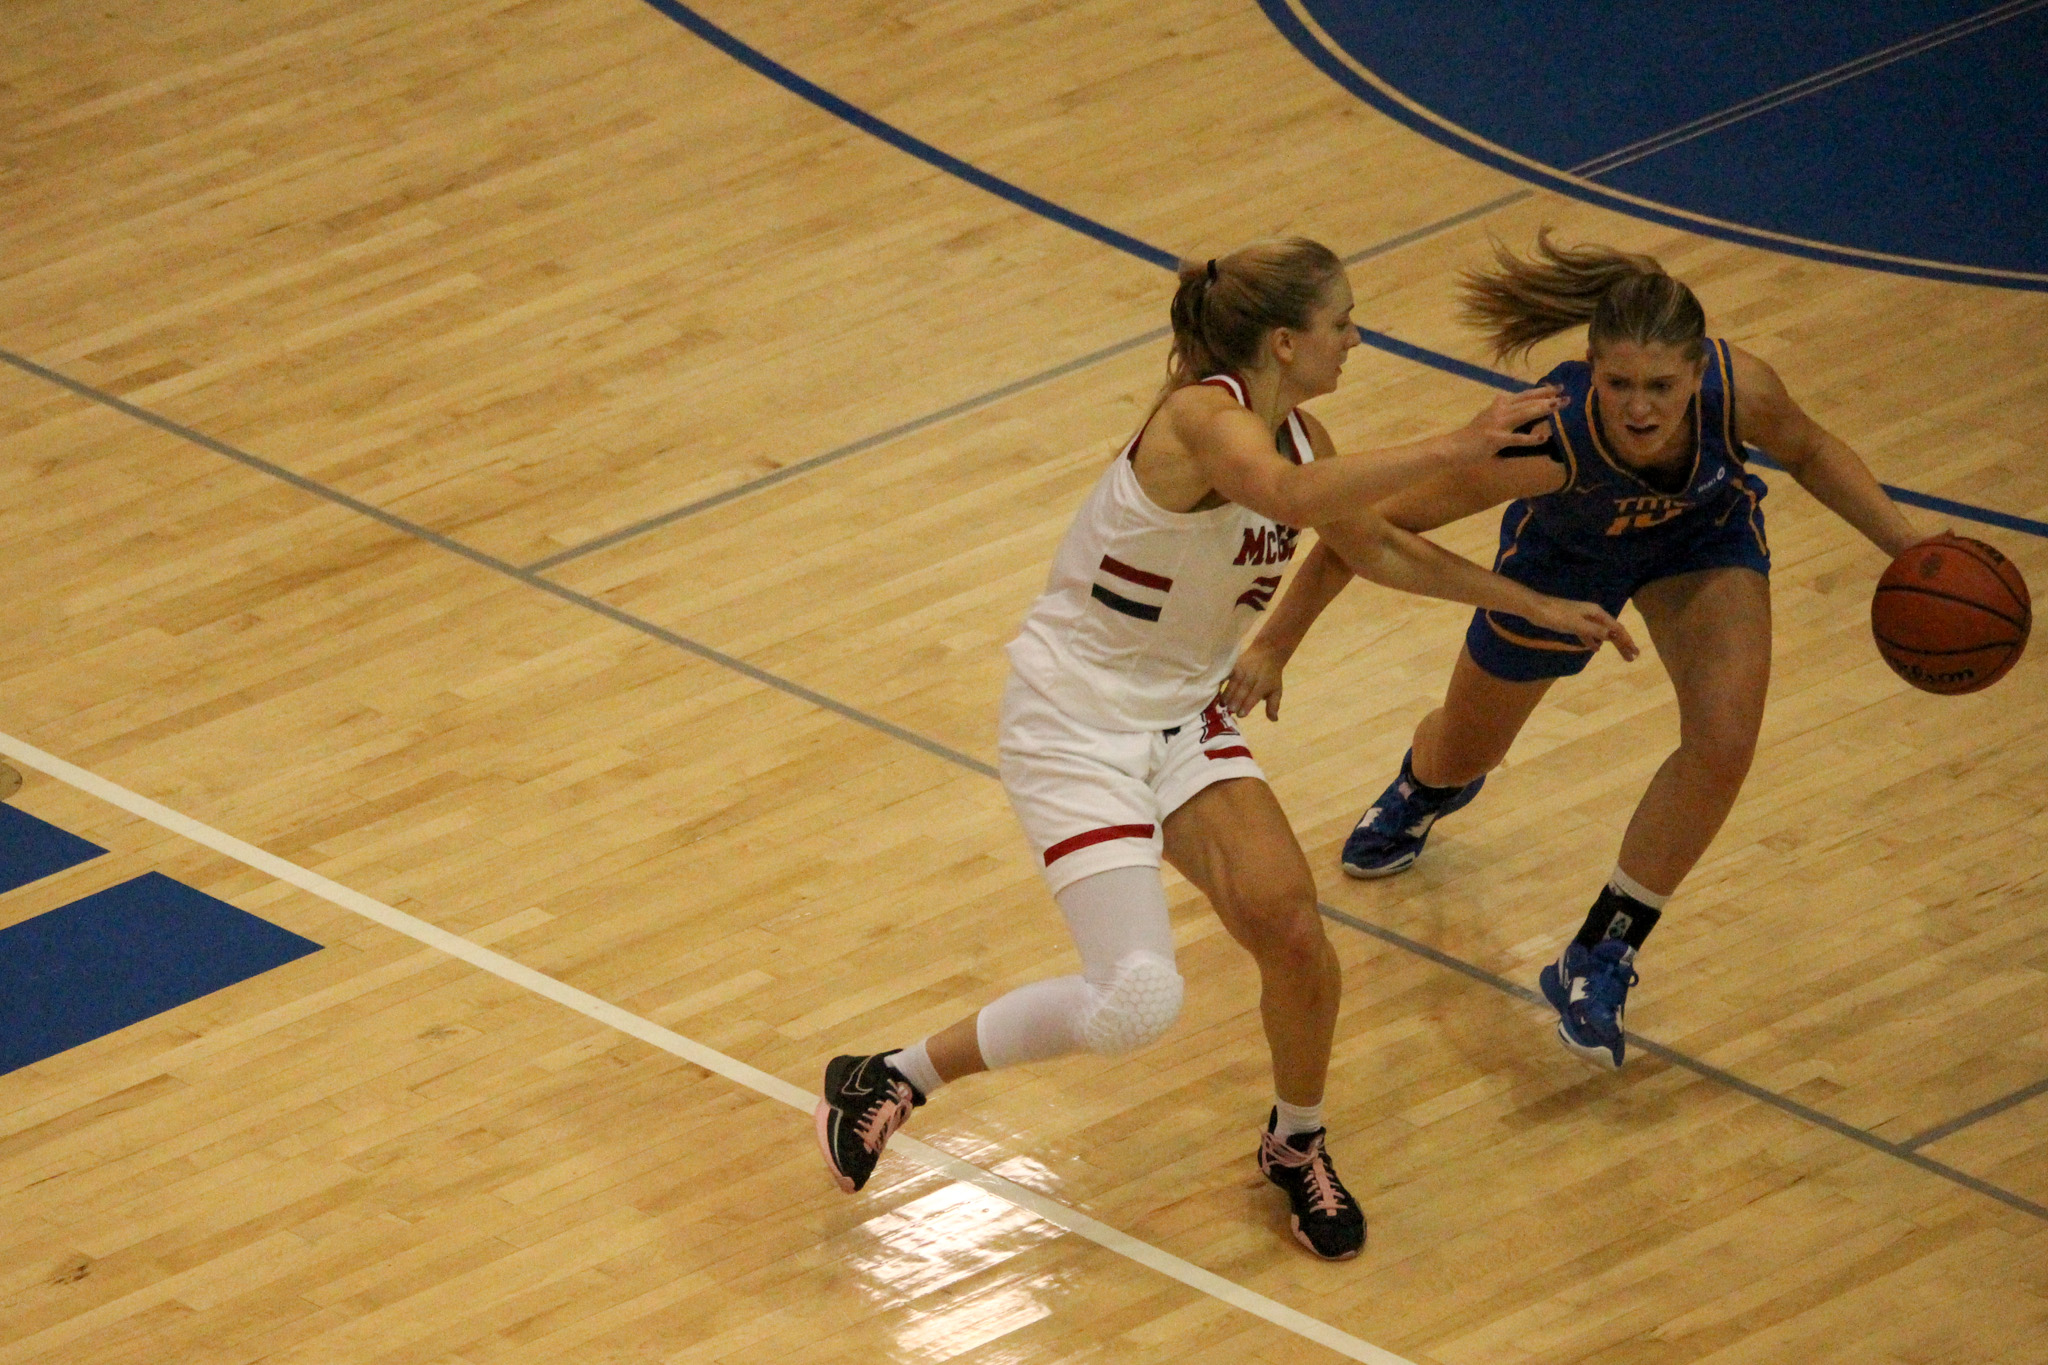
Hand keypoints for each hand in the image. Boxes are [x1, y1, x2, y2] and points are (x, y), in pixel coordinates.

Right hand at [1223, 642, 1287, 719]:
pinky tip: (1215, 689)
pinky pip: (1226, 674)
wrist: (1268, 652)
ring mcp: (1242, 670)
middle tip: (1230, 710)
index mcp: (1263, 684)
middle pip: (1242, 690)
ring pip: (1233, 683)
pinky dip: (1220, 681)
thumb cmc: (1271, 676)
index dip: (1247, 705)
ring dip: (1227, 694)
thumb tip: (1274, 720)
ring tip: (1222, 704)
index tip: (1241, 714)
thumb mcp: (1276, 691)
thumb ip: (1273, 706)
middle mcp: (1252, 677)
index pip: (1254, 696)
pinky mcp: (1234, 665)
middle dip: (1236, 701)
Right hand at [1451, 385, 1565, 460]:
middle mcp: (1500, 410)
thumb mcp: (1489, 417)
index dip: (1542, 390)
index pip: (1525, 395)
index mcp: (1499, 405)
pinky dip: (1530, 438)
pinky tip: (1543, 438)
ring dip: (1543, 409)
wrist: (1453, 447)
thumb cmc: (1473, 436)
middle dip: (1548, 397)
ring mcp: (1497, 424)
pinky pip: (1515, 438)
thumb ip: (1502, 409)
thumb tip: (1515, 403)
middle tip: (1566, 395)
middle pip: (1528, 401)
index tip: (1558, 387)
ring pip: (1524, 414)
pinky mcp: (1495, 439)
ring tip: (1559, 406)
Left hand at [1522, 595, 1639, 661]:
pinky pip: (1588, 634)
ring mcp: (1583, 619)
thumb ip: (1594, 630)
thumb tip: (1613, 636)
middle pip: (1612, 631)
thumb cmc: (1556, 615)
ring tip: (1621, 655)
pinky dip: (1593, 642)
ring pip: (1601, 633)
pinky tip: (1596, 649)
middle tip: (1632, 658)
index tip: (1635, 653)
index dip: (1627, 640)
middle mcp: (1593, 614)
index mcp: (1596, 613)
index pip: (1616, 628)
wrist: (1536, 608)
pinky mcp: (1573, 624)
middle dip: (1623, 644)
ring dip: (1611, 644)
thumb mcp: (1577, 624)